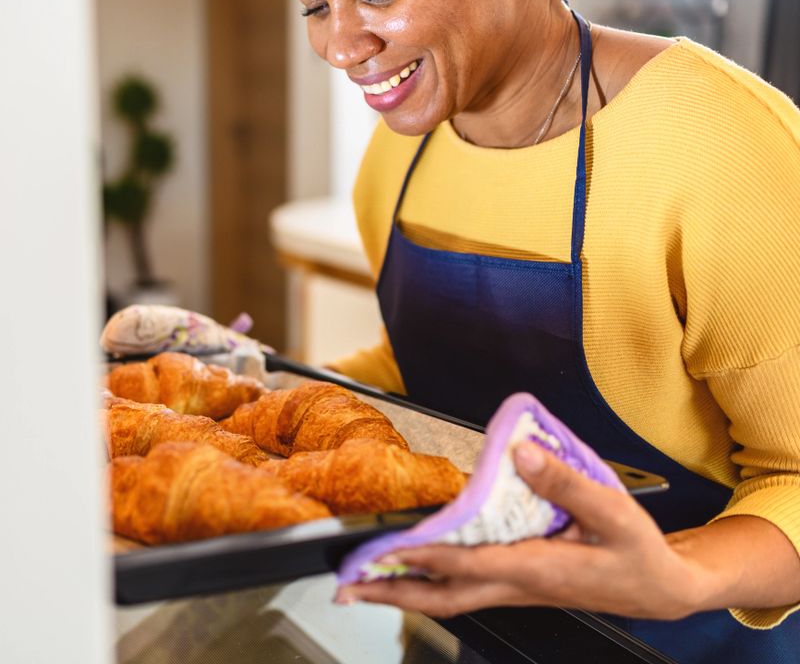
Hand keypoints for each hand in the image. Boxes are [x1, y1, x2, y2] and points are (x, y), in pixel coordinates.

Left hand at [335, 442, 700, 619]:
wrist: (659, 588)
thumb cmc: (637, 553)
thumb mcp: (611, 511)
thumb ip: (565, 482)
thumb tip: (520, 453)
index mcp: (535, 568)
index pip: (465, 563)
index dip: (422, 555)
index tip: (385, 549)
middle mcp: (516, 584)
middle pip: (442, 596)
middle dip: (393, 592)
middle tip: (350, 586)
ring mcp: (515, 588)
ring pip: (449, 597)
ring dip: (406, 591)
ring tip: (368, 581)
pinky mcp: (519, 583)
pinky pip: (465, 588)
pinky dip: (433, 582)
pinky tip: (420, 568)